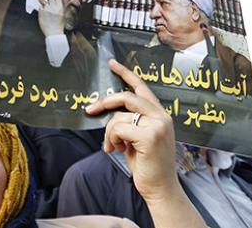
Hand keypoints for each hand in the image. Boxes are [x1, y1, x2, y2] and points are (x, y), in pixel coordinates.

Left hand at [37, 0, 65, 35]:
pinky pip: (40, 7)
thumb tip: (57, 2)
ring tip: (47, 10)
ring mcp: (46, 10)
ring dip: (46, 5)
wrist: (54, 33)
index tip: (55, 1)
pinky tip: (43, 13)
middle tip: (50, 4)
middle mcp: (53, 8)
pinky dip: (41, 9)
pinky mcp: (41, 13)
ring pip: (45, 2)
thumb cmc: (59, 26)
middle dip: (50, 0)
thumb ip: (60, 8)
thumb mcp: (63, 16)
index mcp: (60, 8)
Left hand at [86, 59, 178, 202]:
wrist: (160, 188)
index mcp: (160, 114)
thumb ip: (130, 121)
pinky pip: (118, 128)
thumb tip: (108, 110)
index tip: (112, 63)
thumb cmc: (147, 164)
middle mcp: (162, 116)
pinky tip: (117, 150)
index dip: (126, 74)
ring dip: (109, 132)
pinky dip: (111, 139)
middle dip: (105, 103)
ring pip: (119, 116)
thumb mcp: (138, 138)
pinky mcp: (150, 136)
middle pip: (126, 97)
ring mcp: (158, 125)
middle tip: (90, 110)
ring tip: (113, 147)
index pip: (142, 87)